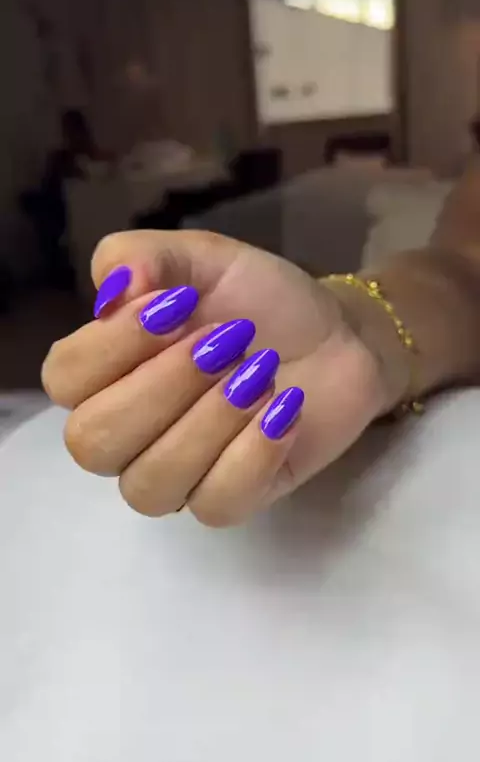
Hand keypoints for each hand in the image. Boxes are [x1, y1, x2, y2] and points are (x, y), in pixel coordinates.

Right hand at [42, 230, 385, 525]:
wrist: (335, 334)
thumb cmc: (257, 299)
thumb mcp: (201, 259)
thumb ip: (142, 257)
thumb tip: (113, 290)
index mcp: (106, 372)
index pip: (64, 379)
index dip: (114, 344)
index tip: (178, 306)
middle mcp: (127, 433)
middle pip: (93, 443)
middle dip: (165, 385)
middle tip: (229, 340)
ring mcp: (176, 474)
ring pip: (151, 484)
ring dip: (211, 420)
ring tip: (263, 374)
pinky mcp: (230, 499)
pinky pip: (216, 504)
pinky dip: (253, 454)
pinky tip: (285, 411)